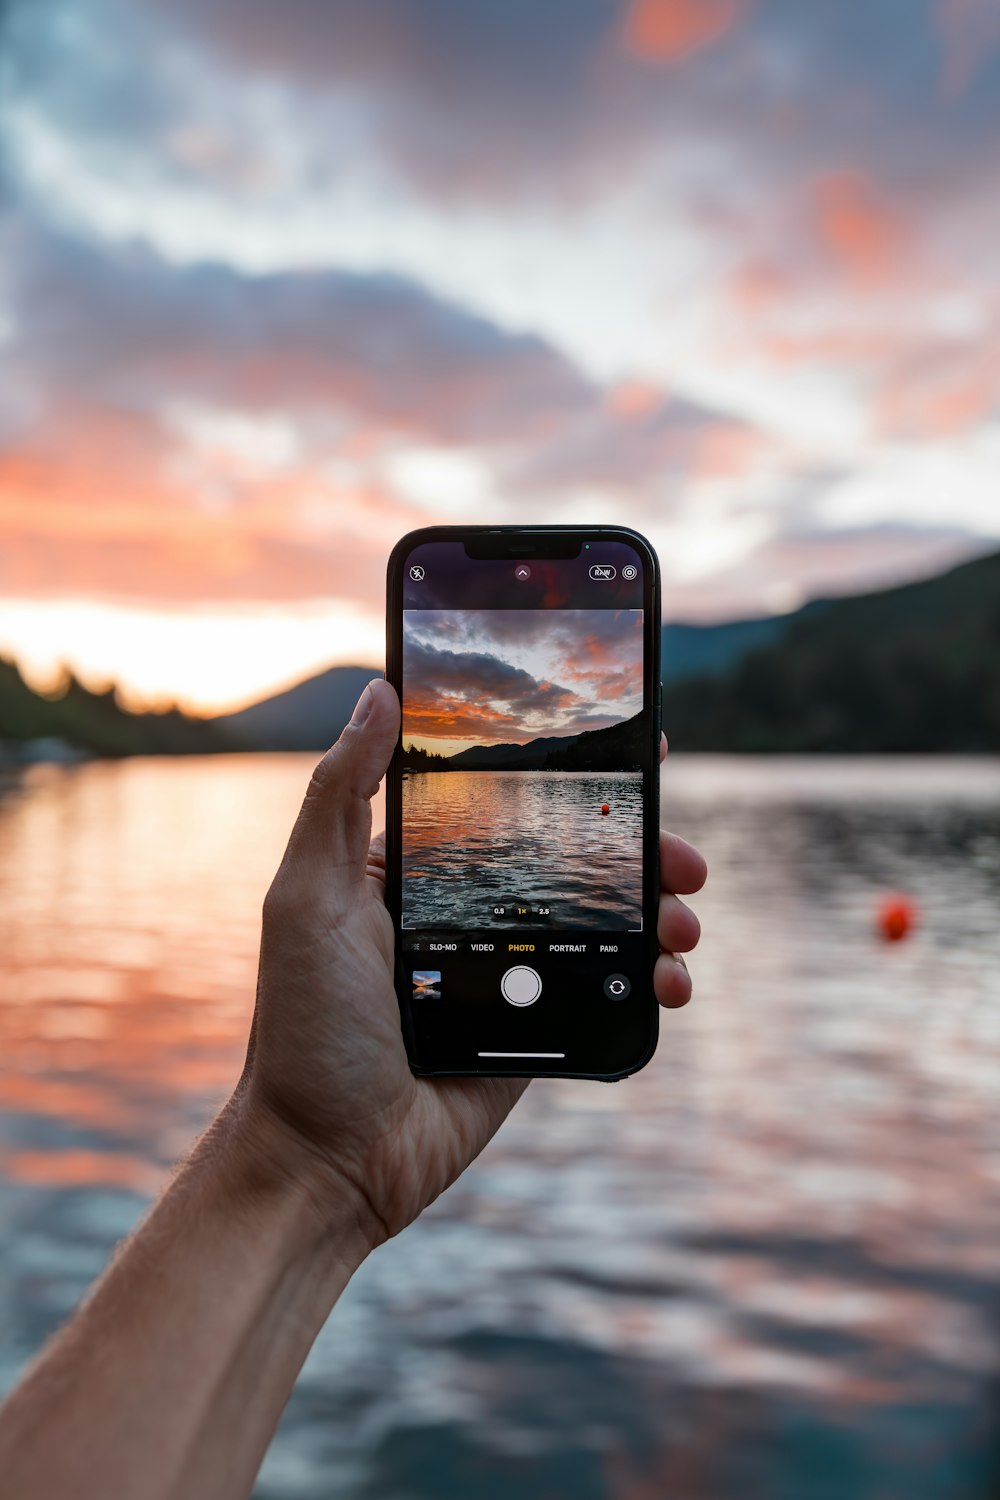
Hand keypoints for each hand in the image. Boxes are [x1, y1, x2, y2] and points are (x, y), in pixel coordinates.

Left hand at [235, 680, 706, 1250]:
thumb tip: (378, 692)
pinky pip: (607, 990)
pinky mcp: (536, 1027)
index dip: (570, 773)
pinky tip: (670, 979)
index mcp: (416, 872)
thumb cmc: (305, 1024)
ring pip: (604, 922)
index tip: (631, 743)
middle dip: (638, 848)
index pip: (505, 801)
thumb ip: (342, 795)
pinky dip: (651, 978)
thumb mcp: (308, 896)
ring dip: (658, 910)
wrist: (328, 1159)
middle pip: (572, 860)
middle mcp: (468, 914)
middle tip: (683, 854)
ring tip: (685, 919)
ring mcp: (508, 973)